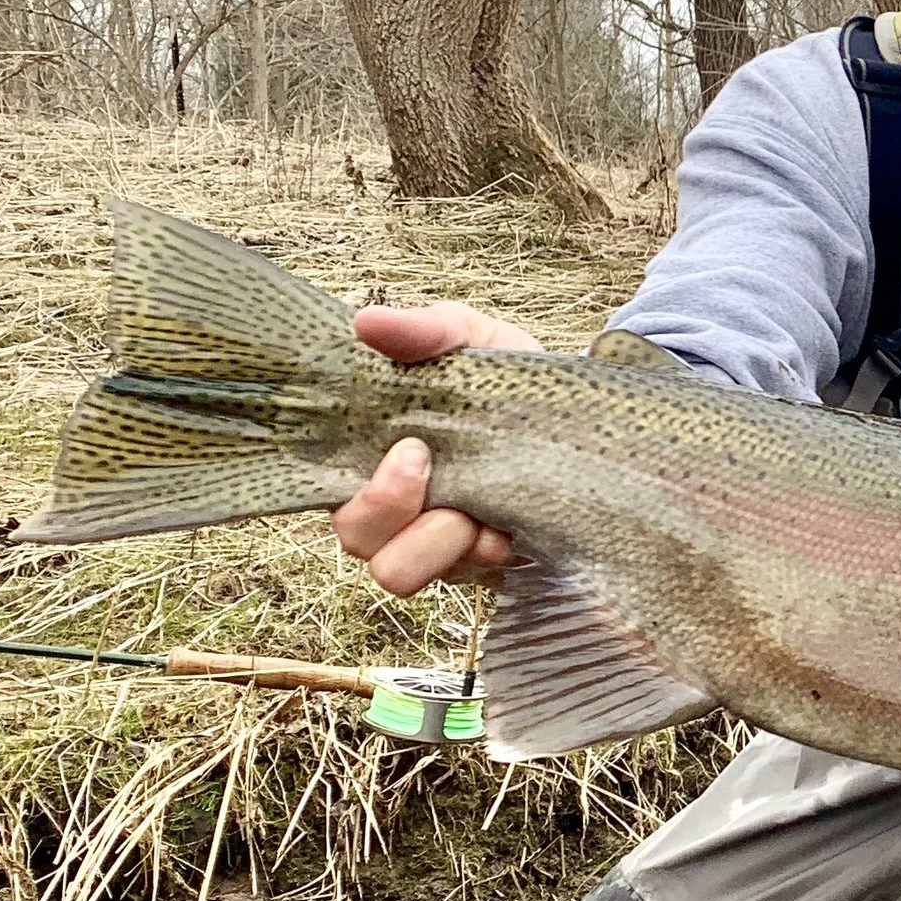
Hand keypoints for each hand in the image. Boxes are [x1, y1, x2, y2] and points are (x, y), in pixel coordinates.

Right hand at [330, 303, 539, 595]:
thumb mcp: (469, 339)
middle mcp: (392, 509)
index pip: (325, 490)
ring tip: (480, 511)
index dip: (354, 487)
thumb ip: (424, 331)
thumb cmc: (501, 377)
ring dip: (440, 543)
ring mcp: (432, 542)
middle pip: (356, 542)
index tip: (407, 447)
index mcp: (370, 456)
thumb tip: (366, 321)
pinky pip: (463, 580)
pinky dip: (487, 553)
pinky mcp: (475, 566)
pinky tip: (511, 525)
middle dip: (392, 510)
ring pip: (399, 573)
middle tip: (432, 464)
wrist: (576, 412)